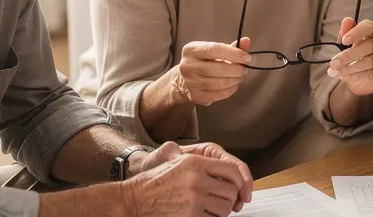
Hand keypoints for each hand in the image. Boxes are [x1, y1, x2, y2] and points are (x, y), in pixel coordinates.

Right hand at [121, 141, 250, 216]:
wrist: (132, 201)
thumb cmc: (152, 184)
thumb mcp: (177, 163)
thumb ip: (202, 166)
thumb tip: (228, 174)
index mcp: (195, 162)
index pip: (232, 169)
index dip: (240, 182)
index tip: (240, 189)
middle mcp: (197, 178)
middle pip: (231, 190)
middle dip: (230, 199)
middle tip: (225, 202)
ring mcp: (194, 198)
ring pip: (224, 207)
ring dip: (222, 211)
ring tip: (212, 210)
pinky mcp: (190, 215)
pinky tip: (202, 215)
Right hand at [172, 38, 251, 105]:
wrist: (183, 80)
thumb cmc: (202, 62)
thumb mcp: (213, 50)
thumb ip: (231, 47)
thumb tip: (246, 41)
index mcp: (191, 49)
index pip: (215, 49)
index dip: (234, 54)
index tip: (247, 58)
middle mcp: (188, 65)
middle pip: (218, 68)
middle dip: (236, 69)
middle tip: (244, 69)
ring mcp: (190, 82)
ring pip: (218, 83)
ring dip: (234, 80)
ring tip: (239, 77)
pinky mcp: (194, 95)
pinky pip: (216, 94)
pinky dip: (229, 90)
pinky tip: (233, 85)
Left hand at [327, 18, 372, 95]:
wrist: (364, 75)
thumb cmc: (356, 53)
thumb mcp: (348, 42)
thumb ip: (346, 32)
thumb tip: (346, 20)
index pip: (368, 27)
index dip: (356, 33)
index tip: (344, 40)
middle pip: (369, 46)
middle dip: (349, 55)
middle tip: (334, 62)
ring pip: (370, 61)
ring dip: (350, 68)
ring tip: (337, 71)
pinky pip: (372, 73)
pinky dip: (356, 76)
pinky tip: (345, 76)